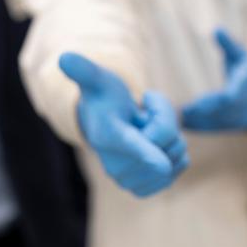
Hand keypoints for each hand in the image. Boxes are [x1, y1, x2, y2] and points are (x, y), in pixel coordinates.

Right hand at [59, 52, 189, 197]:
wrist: (106, 123)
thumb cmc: (104, 96)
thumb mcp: (96, 79)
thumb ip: (84, 70)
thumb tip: (65, 59)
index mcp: (106, 138)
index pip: (132, 147)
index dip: (148, 155)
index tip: (164, 166)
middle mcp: (117, 168)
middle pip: (166, 142)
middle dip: (164, 121)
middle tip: (144, 114)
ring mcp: (132, 182)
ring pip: (177, 153)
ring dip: (172, 135)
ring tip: (148, 128)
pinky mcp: (148, 188)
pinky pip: (181, 164)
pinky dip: (176, 150)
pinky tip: (156, 144)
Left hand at [181, 29, 246, 132]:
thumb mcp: (242, 57)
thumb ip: (229, 45)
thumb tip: (217, 29)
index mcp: (245, 88)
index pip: (231, 98)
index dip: (215, 102)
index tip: (198, 102)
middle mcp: (240, 106)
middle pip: (219, 114)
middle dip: (201, 114)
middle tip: (182, 111)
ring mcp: (235, 118)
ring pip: (215, 123)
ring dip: (197, 122)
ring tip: (178, 117)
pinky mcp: (228, 125)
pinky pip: (213, 128)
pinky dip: (199, 128)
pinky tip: (183, 124)